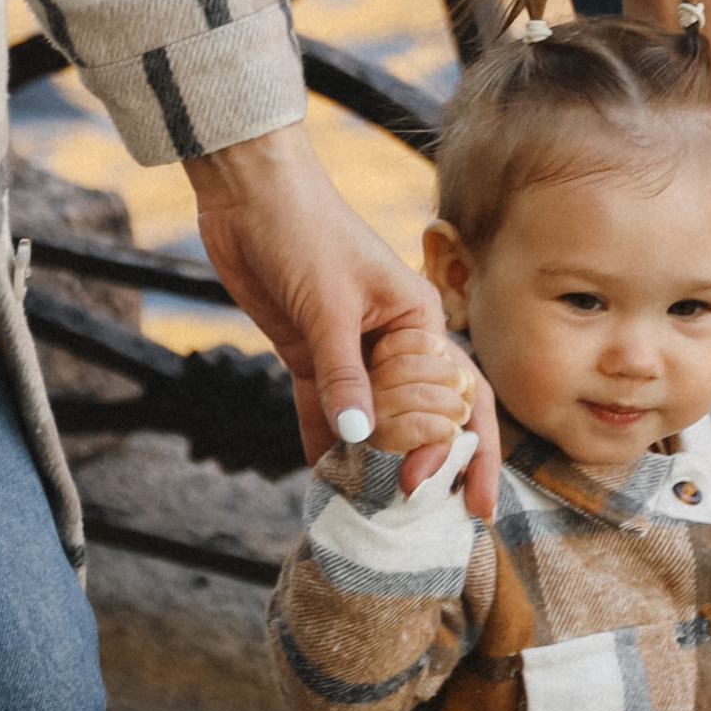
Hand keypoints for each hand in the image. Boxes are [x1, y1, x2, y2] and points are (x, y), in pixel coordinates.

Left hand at [184, 122, 502, 515]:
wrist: (250, 195)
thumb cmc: (306, 231)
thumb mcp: (329, 306)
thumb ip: (344, 375)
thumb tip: (359, 437)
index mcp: (420, 322)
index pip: (457, 396)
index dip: (460, 448)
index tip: (445, 493)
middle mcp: (394, 341)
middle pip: (419, 415)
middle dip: (422, 465)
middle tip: (415, 515)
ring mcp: (351, 350)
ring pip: (371, 419)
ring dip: (372, 461)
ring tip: (372, 512)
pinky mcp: (310, 352)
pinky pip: (325, 408)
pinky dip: (324, 442)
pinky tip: (324, 481)